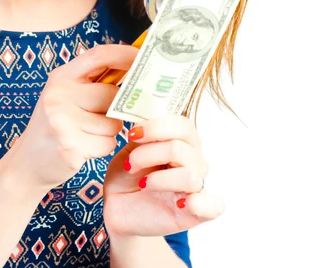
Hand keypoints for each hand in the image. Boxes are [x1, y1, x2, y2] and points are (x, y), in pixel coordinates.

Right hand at [6, 44, 138, 193]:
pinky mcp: (70, 145)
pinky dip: (103, 148)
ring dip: (109, 132)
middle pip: (111, 94)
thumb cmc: (56, 125)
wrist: (27, 163)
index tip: (143, 59)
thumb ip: (94, 81)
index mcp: (61, 77)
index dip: (125, 55)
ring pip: (113, 122)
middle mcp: (59, 94)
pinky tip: (85, 148)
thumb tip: (134, 68)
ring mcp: (62, 120)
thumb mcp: (66, 95)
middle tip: (99, 117)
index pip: (99, 55)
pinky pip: (107, 143)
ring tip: (87, 134)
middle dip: (116, 109)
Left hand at [103, 115, 223, 236]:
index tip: (133, 134)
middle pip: (180, 149)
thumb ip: (144, 133)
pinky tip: (179, 203)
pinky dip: (199, 204)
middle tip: (130, 164)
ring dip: (159, 179)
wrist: (116, 207)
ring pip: (189, 175)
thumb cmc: (126, 175)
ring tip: (143, 184)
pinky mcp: (194, 214)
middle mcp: (194, 162)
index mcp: (182, 141)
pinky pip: (213, 207)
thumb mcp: (130, 148)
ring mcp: (196, 188)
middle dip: (148, 154)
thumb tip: (144, 115)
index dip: (157, 127)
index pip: (183, 125)